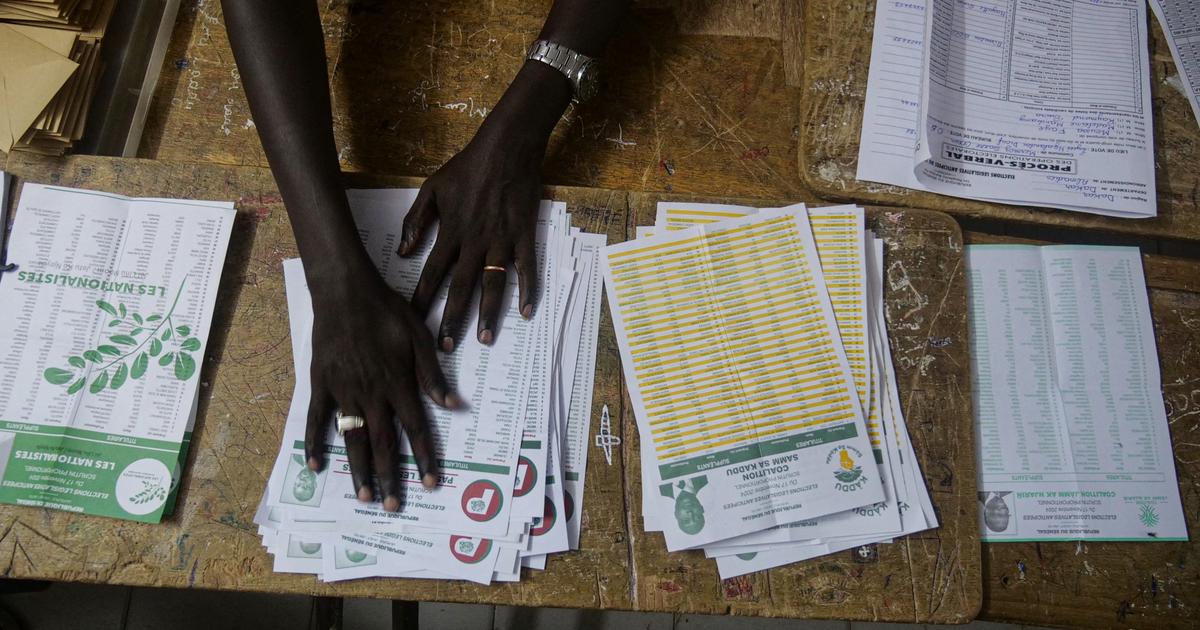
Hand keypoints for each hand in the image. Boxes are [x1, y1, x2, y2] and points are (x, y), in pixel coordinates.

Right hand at [304, 264, 460, 511]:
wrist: (344, 291)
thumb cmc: (386, 311)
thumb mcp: (419, 336)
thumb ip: (432, 374)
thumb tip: (453, 405)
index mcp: (398, 384)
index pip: (415, 429)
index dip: (424, 458)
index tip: (431, 484)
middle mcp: (371, 394)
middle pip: (382, 443)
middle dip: (391, 477)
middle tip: (394, 506)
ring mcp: (343, 391)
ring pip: (352, 439)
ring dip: (359, 470)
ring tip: (365, 496)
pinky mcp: (321, 384)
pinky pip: (317, 419)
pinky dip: (315, 443)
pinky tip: (316, 466)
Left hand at [398, 62, 572, 350]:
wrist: (506, 148)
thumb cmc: (468, 167)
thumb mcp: (432, 189)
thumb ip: (416, 221)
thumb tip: (402, 252)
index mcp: (450, 232)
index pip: (431, 274)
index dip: (421, 300)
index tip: (412, 322)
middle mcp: (474, 242)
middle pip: (460, 288)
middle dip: (452, 319)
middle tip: (447, 346)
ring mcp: (501, 241)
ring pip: (493, 285)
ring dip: (488, 314)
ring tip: (485, 339)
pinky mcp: (523, 235)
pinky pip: (527, 268)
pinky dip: (528, 290)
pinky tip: (527, 312)